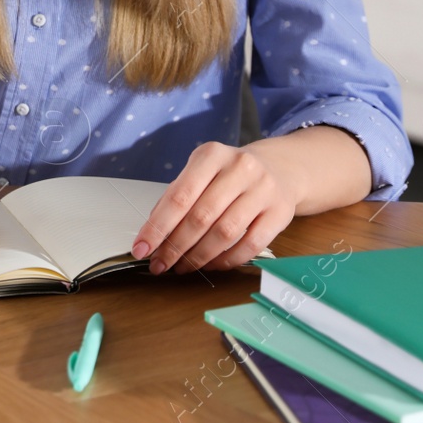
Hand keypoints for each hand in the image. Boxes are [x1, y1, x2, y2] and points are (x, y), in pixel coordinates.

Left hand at [130, 141, 297, 274]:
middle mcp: (239, 168)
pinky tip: (211, 265)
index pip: (179, 196)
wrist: (280, 168)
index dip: (157, 227)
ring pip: (225, 233)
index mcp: (211, 155)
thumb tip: (152, 234)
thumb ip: (177, 197)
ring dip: (199, 257)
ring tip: (183, 267)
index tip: (142, 249)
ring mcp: (263, 190)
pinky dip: (227, 261)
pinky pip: (251, 245)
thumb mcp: (201, 172)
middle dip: (175, 247)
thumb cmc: (230, 174)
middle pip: (201, 217)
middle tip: (160, 264)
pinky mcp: (281, 212)